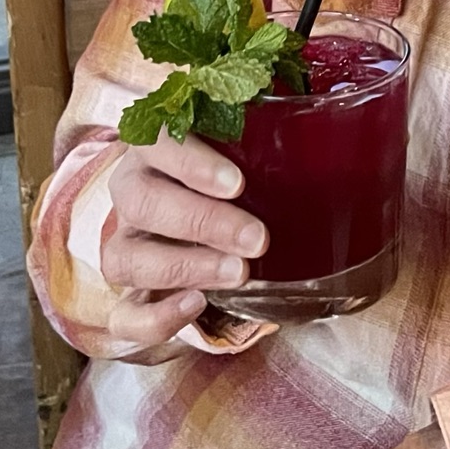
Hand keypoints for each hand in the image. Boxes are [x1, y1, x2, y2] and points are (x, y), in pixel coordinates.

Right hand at [101, 132, 266, 346]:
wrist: (212, 216)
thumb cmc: (234, 169)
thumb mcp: (246, 145)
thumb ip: (266, 134)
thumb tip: (324, 132)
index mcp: (155, 146)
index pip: (153, 141)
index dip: (188, 162)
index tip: (237, 184)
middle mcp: (132, 189)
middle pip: (142, 201)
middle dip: (202, 222)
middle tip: (256, 238)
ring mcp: (126, 241)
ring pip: (126, 257)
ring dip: (184, 267)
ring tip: (238, 273)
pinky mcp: (131, 291)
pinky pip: (124, 314)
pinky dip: (155, 317)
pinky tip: (196, 305)